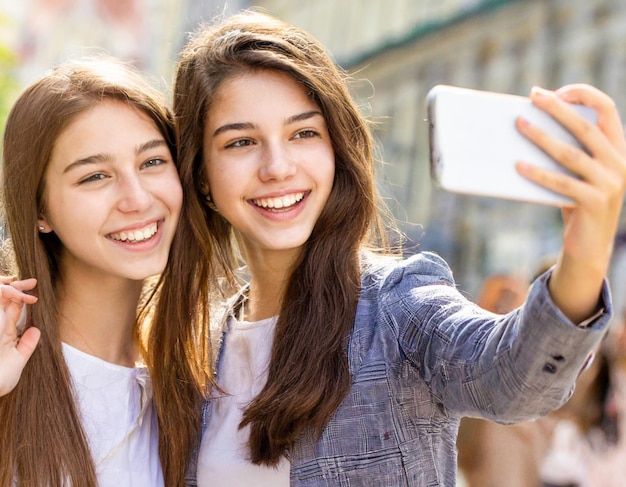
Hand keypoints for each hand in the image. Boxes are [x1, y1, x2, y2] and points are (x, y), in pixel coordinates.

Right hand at [0, 279, 39, 395]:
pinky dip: (7, 294)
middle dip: (18, 288)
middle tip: (33, 282)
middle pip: (4, 298)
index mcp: (3, 332)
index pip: (12, 308)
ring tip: (26, 286)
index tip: (35, 292)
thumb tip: (36, 330)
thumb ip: (27, 346)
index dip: (22, 297)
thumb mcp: (17, 361)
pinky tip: (19, 297)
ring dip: (11, 290)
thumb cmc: (0, 380)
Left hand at [515, 84, 625, 322]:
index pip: (607, 110)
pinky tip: (519, 165)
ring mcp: (610, 183)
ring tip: (519, 125)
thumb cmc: (576, 204)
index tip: (556, 91)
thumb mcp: (577, 174)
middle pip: (586, 127)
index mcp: (617, 149)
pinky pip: (562, 184)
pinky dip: (540, 174)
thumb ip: (567, 152)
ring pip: (572, 154)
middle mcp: (618, 163)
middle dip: (558, 108)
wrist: (590, 247)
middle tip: (533, 96)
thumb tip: (527, 125)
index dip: (583, 96)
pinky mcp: (595, 203)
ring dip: (542, 137)